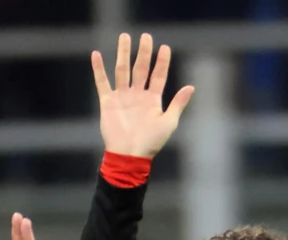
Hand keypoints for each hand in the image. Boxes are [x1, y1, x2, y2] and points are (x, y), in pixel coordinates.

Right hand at [91, 32, 193, 158]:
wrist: (129, 155)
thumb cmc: (151, 143)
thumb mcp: (169, 123)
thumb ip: (178, 104)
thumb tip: (191, 87)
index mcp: (152, 100)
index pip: (158, 76)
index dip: (162, 62)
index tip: (165, 47)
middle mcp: (137, 95)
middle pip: (140, 68)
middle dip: (143, 52)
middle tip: (146, 36)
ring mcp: (122, 97)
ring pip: (122, 70)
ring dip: (123, 53)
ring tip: (124, 37)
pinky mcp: (108, 102)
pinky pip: (102, 82)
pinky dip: (98, 69)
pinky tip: (96, 54)